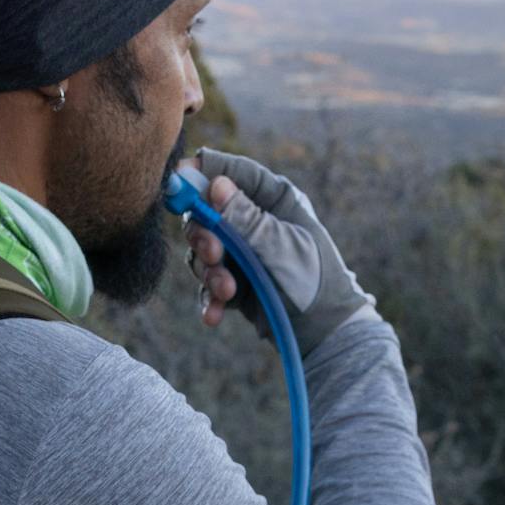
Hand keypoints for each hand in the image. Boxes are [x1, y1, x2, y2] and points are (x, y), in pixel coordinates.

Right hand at [185, 148, 376, 352]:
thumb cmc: (314, 281)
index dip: (204, 172)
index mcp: (274, 199)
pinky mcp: (234, 280)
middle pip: (208, 212)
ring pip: (204, 249)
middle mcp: (254, 220)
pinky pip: (208, 282)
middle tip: (213, 254)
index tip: (179, 179)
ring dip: (209, 271)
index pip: (234, 172)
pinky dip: (209, 298)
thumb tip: (217, 184)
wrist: (325, 332)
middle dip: (204, 234)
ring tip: (227, 291)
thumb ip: (246, 219)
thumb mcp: (281, 247)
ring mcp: (242, 250)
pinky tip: (214, 315)